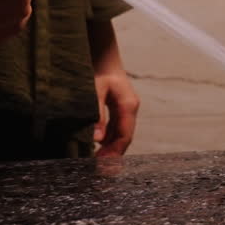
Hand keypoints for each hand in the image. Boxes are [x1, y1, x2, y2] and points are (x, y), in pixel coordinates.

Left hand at [89, 20, 138, 155]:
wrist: (101, 52)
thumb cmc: (98, 67)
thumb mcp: (95, 89)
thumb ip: (97, 113)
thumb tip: (95, 138)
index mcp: (128, 105)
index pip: (125, 136)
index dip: (115, 154)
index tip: (102, 166)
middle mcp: (129, 109)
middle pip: (124, 139)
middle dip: (113, 156)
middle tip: (99, 172)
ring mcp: (124, 109)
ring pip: (119, 135)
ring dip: (109, 149)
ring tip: (95, 163)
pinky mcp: (117, 108)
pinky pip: (113, 129)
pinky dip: (105, 140)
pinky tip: (94, 147)